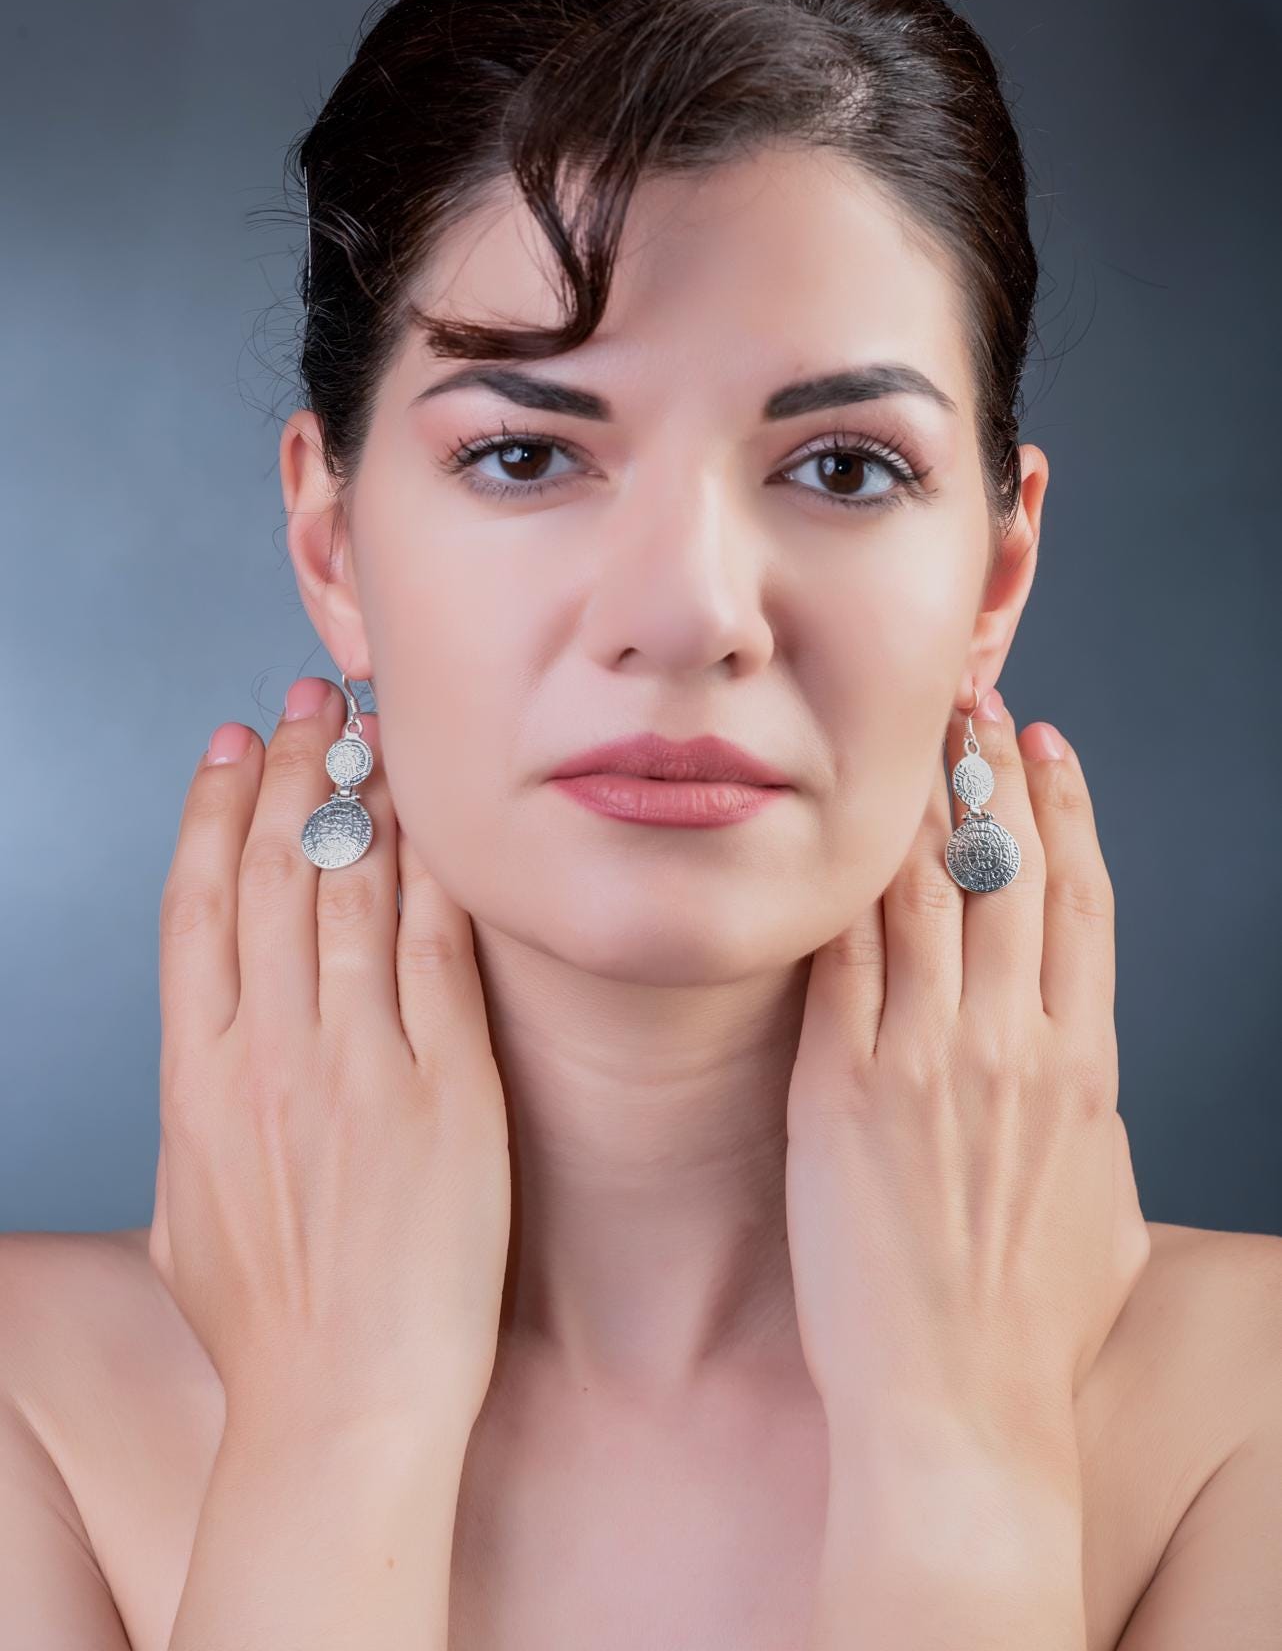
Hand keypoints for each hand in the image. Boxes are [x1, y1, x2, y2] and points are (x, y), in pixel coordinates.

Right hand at [151, 678, 510, 1441]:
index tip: (230, 746)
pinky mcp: (447, 1088)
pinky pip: (436, 951)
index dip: (213, 810)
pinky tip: (437, 819)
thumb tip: (215, 1036)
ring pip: (351, 892)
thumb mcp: (188, 1203)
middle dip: (292, 770)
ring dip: (362, 797)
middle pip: (274, 874)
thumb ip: (201, 1103)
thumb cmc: (267, 1324)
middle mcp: (269, 1054)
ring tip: (371, 732)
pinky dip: (432, 873)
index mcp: (196, 1079)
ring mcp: (359, 1066)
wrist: (346, 1406)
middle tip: (310, 703)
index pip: (196, 905)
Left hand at [784, 695, 1149, 1464]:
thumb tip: (1075, 1063)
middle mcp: (1012, 1044)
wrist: (960, 1406)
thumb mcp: (1098, 1203)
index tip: (1050, 744)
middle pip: (1009, 869)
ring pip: (929, 891)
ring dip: (917, 802)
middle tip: (969, 700)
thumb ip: (1085, 1113)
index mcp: (1083, 1067)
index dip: (1068, 807)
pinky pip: (843, 955)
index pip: (1082, 900)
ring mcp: (925, 1059)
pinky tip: (830, 833)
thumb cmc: (1030, 1324)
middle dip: (990, 768)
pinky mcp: (842, 1085)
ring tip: (905, 738)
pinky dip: (843, 884)